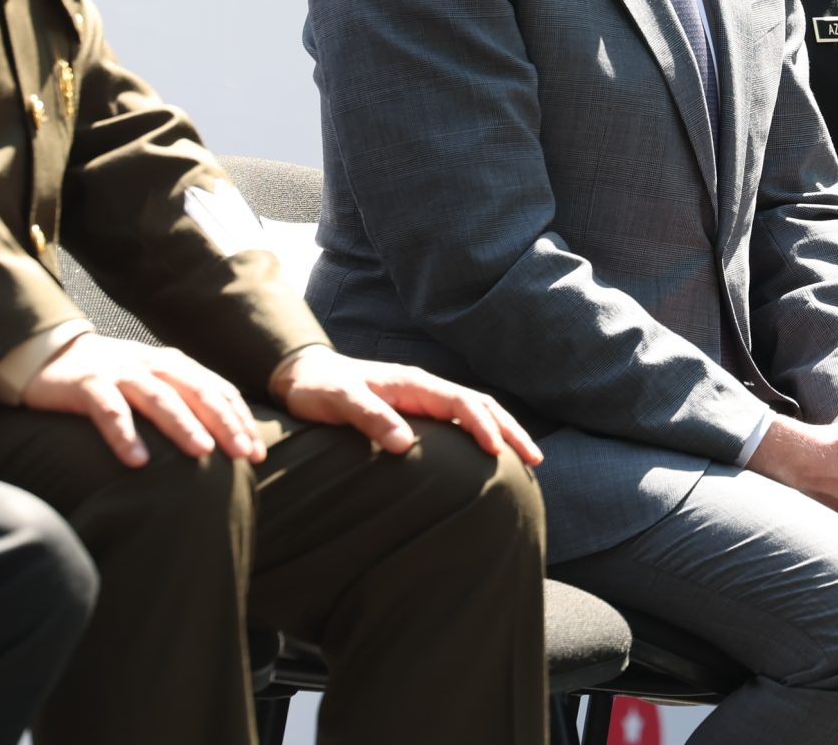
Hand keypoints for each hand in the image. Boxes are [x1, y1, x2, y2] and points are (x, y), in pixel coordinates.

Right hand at [22, 332, 266, 467]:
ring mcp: (122, 373)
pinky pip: (109, 411)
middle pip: (197, 393)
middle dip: (225, 423)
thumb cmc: (114, 377)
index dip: (240, 420)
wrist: (53, 355)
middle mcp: (154, 366)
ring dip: (183, 426)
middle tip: (245, 454)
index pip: (218, 391)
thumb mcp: (154, 383)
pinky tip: (137, 462)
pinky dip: (124, 435)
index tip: (259, 453)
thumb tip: (224, 439)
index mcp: (176, 366)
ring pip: (159, 399)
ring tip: (202, 454)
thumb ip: (185, 401)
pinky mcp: (88, 386)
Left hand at [272, 346, 540, 463]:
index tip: (498, 452)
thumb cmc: (318, 390)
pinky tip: (490, 456)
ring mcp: (422, 400)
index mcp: (414, 384)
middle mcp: (424, 389)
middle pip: (480, 406)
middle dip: (510, 430)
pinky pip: (459, 423)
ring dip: (502, 433)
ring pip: (474, 413)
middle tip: (536, 460)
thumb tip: (404, 445)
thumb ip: (370, 418)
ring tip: (527, 460)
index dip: (481, 426)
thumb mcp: (339, 401)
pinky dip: (482, 436)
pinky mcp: (416, 413)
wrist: (301, 377)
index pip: (461, 403)